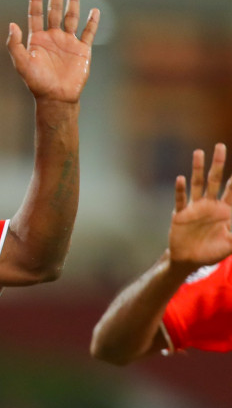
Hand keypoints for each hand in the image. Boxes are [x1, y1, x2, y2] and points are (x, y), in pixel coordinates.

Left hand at [6, 0, 98, 103]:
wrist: (56, 97)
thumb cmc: (37, 82)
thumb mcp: (22, 63)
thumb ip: (15, 45)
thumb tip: (12, 24)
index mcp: (37, 39)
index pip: (36, 14)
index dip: (36, 0)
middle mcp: (52, 38)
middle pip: (55, 11)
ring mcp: (68, 42)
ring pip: (71, 17)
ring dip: (73, 3)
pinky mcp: (82, 50)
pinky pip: (88, 32)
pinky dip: (92, 22)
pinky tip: (94, 10)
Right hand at [168, 144, 231, 270]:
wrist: (189, 261)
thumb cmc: (212, 252)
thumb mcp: (231, 243)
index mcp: (224, 210)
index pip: (231, 191)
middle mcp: (209, 205)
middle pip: (215, 180)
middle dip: (218, 164)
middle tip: (220, 146)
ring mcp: (194, 208)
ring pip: (197, 184)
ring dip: (198, 169)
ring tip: (198, 152)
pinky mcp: (180, 214)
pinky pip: (181, 199)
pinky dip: (180, 190)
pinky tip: (181, 179)